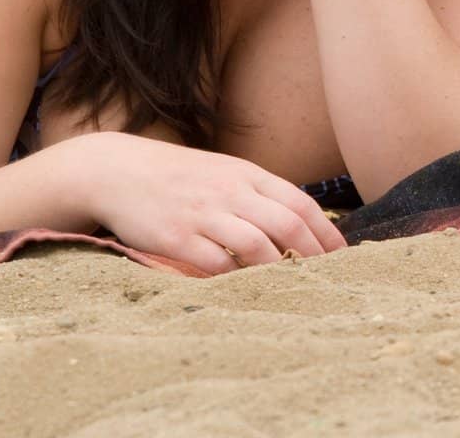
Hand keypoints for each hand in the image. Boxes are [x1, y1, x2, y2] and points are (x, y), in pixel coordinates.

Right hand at [65, 133, 347, 274]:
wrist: (117, 170)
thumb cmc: (180, 176)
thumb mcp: (225, 172)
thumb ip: (259, 193)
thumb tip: (301, 221)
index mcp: (247, 175)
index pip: (300, 203)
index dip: (326, 232)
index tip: (342, 257)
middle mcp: (230, 191)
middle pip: (287, 225)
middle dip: (313, 254)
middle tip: (326, 279)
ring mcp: (203, 214)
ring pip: (257, 245)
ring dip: (279, 269)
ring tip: (292, 287)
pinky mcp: (176, 238)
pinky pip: (215, 263)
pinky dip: (236, 278)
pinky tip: (245, 288)